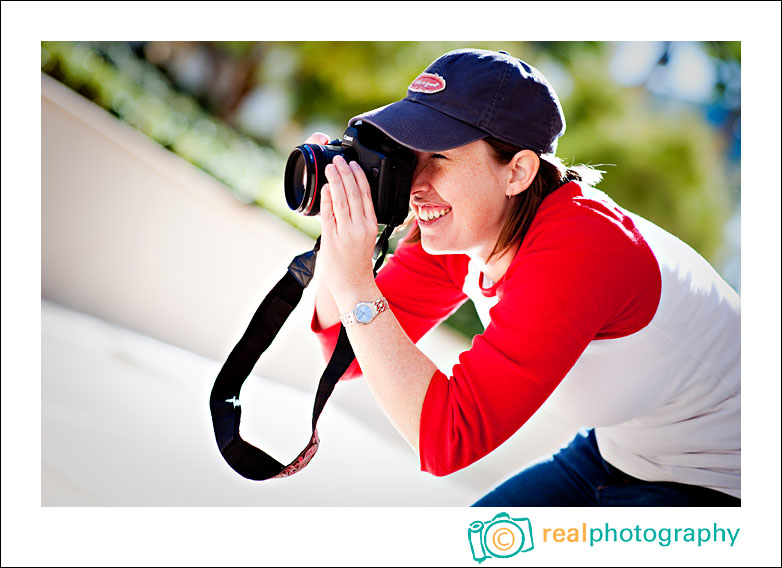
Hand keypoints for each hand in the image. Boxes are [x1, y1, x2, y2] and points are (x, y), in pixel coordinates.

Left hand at [318, 153, 379, 310]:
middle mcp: (360, 227)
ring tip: (331, 167)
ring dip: (336, 180)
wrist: (354, 286)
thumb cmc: (357, 265)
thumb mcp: (364, 239)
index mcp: (370, 225)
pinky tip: (326, 187)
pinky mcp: (333, 239)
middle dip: (346, 173)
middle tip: (339, 159)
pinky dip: (328, 199)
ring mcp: (347, 232)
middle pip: (354, 193)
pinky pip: (329, 214)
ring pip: (342, 200)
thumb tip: (343, 202)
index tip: (354, 165)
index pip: (367, 195)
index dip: (360, 177)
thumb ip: (356, 221)